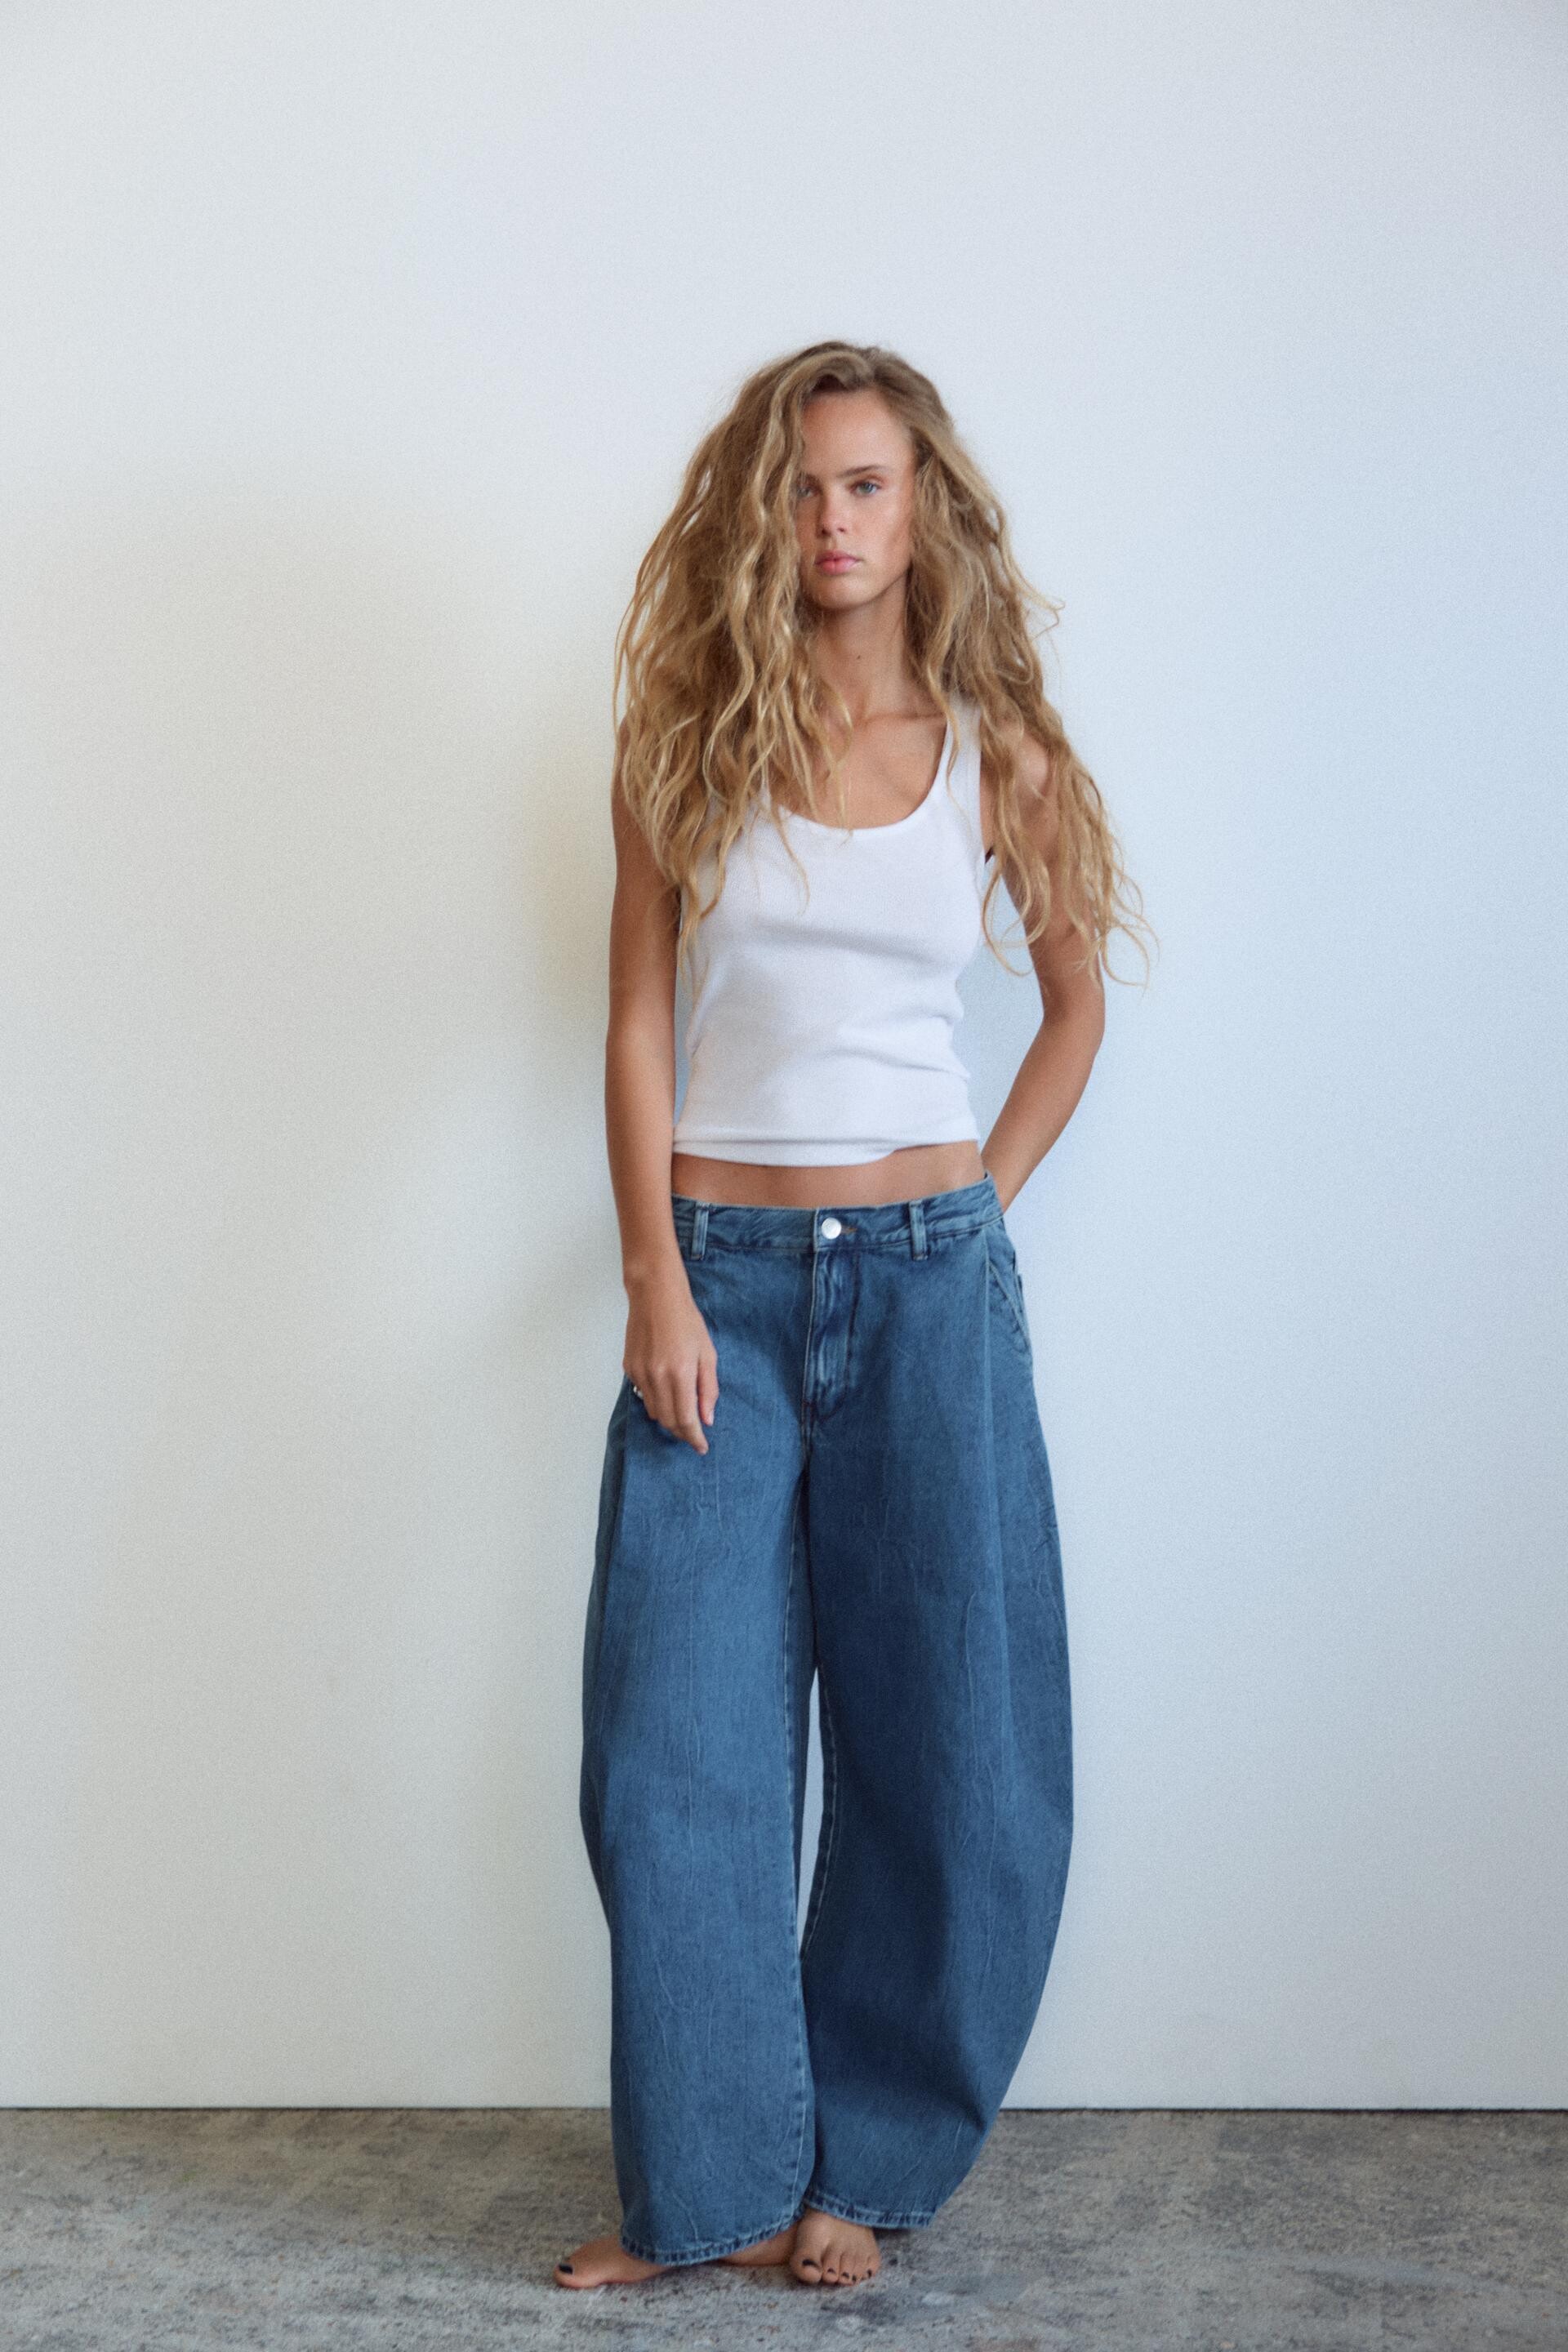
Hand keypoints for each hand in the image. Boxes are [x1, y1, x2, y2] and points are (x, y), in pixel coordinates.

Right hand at [624, 1268, 718, 1454]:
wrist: (655, 1296)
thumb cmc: (686, 1321)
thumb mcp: (707, 1353)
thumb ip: (708, 1389)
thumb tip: (707, 1419)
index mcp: (680, 1373)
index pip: (686, 1419)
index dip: (694, 1438)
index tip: (701, 1447)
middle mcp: (657, 1377)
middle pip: (667, 1420)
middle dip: (682, 1432)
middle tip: (694, 1434)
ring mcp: (639, 1373)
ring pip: (653, 1411)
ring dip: (668, 1418)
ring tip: (682, 1414)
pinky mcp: (629, 1368)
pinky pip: (643, 1395)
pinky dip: (656, 1400)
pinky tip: (665, 1390)